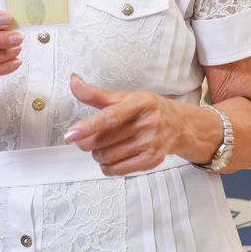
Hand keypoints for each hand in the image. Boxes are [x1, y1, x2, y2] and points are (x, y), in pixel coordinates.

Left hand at [64, 74, 183, 175]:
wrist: (179, 125)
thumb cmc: (148, 109)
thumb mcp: (125, 97)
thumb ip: (96, 94)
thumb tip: (73, 81)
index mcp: (140, 102)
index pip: (110, 117)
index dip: (88, 126)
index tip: (71, 134)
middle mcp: (149, 122)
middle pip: (106, 139)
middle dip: (87, 142)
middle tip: (83, 138)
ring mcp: (152, 143)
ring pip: (109, 156)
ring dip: (96, 154)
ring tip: (100, 147)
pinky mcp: (153, 160)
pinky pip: (119, 170)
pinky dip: (107, 166)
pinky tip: (108, 159)